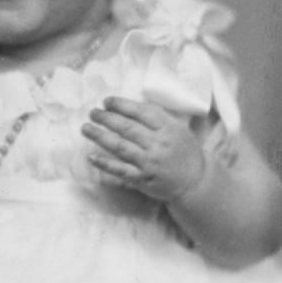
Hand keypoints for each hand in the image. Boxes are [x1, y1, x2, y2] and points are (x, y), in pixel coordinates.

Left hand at [82, 96, 205, 202]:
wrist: (195, 181)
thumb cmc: (184, 150)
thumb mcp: (177, 128)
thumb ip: (157, 117)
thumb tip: (129, 104)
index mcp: (168, 128)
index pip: (141, 112)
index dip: (121, 105)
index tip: (106, 101)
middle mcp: (158, 144)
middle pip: (127, 128)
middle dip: (106, 118)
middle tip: (92, 112)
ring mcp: (149, 163)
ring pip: (120, 147)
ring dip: (100, 136)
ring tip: (86, 128)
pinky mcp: (142, 179)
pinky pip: (120, 170)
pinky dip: (104, 164)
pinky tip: (91, 157)